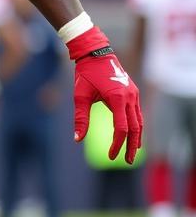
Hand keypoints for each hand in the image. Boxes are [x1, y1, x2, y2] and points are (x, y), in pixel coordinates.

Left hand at [68, 26, 142, 163]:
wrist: (95, 54)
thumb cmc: (85, 75)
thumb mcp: (80, 96)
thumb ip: (81, 118)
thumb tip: (77, 139)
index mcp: (117, 98)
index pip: (121, 128)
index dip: (117, 144)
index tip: (111, 156)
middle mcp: (129, 97)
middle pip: (135, 128)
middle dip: (131, 146)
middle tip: (127, 161)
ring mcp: (133, 94)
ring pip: (139, 121)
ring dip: (136, 138)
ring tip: (131, 152)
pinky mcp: (133, 93)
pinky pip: (137, 113)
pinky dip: (135, 126)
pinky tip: (131, 136)